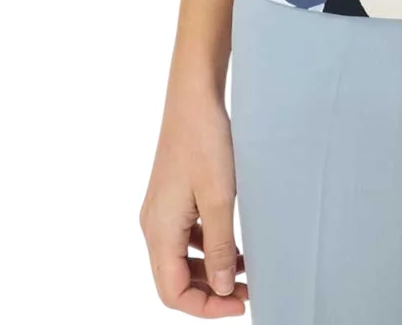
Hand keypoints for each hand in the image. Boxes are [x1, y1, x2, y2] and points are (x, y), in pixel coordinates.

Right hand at [139, 91, 247, 315]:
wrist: (194, 97)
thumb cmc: (205, 142)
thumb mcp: (219, 198)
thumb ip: (220, 247)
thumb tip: (224, 288)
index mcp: (159, 231)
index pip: (172, 292)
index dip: (206, 306)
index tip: (240, 304)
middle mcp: (153, 226)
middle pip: (174, 280)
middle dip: (209, 291)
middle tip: (248, 291)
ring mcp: (161, 211)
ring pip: (180, 259)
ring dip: (210, 270)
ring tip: (246, 270)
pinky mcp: (171, 197)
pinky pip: (185, 237)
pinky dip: (207, 247)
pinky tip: (234, 243)